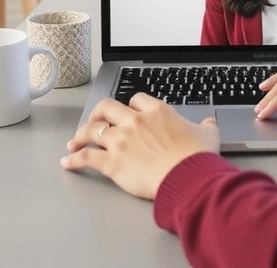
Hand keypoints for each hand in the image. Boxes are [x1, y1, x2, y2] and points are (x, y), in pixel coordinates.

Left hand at [61, 94, 219, 199]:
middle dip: (98, 114)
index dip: (129, 106)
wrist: (187, 176)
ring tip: (75, 142)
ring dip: (80, 135)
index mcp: (156, 111)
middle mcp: (134, 122)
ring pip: (91, 130)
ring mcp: (120, 141)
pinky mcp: (112, 162)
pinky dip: (74, 160)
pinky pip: (86, 158)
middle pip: (106, 108)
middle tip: (95, 121)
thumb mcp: (208, 135)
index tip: (128, 113)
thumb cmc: (197, 156)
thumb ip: (206, 126)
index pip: (135, 100)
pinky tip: (68, 162)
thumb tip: (209, 123)